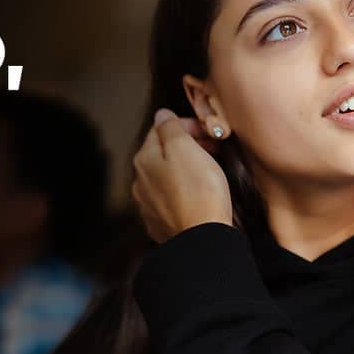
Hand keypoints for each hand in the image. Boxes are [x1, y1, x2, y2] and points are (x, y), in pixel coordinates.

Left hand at [131, 108, 232, 243]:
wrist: (203, 238)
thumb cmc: (199, 190)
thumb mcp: (185, 148)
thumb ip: (171, 128)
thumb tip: (161, 115)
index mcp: (144, 160)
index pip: (160, 130)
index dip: (185, 125)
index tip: (207, 130)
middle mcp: (140, 183)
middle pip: (162, 154)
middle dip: (187, 146)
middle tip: (213, 147)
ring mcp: (148, 206)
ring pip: (166, 177)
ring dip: (186, 168)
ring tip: (209, 169)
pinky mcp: (160, 224)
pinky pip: (171, 199)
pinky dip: (185, 190)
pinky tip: (200, 193)